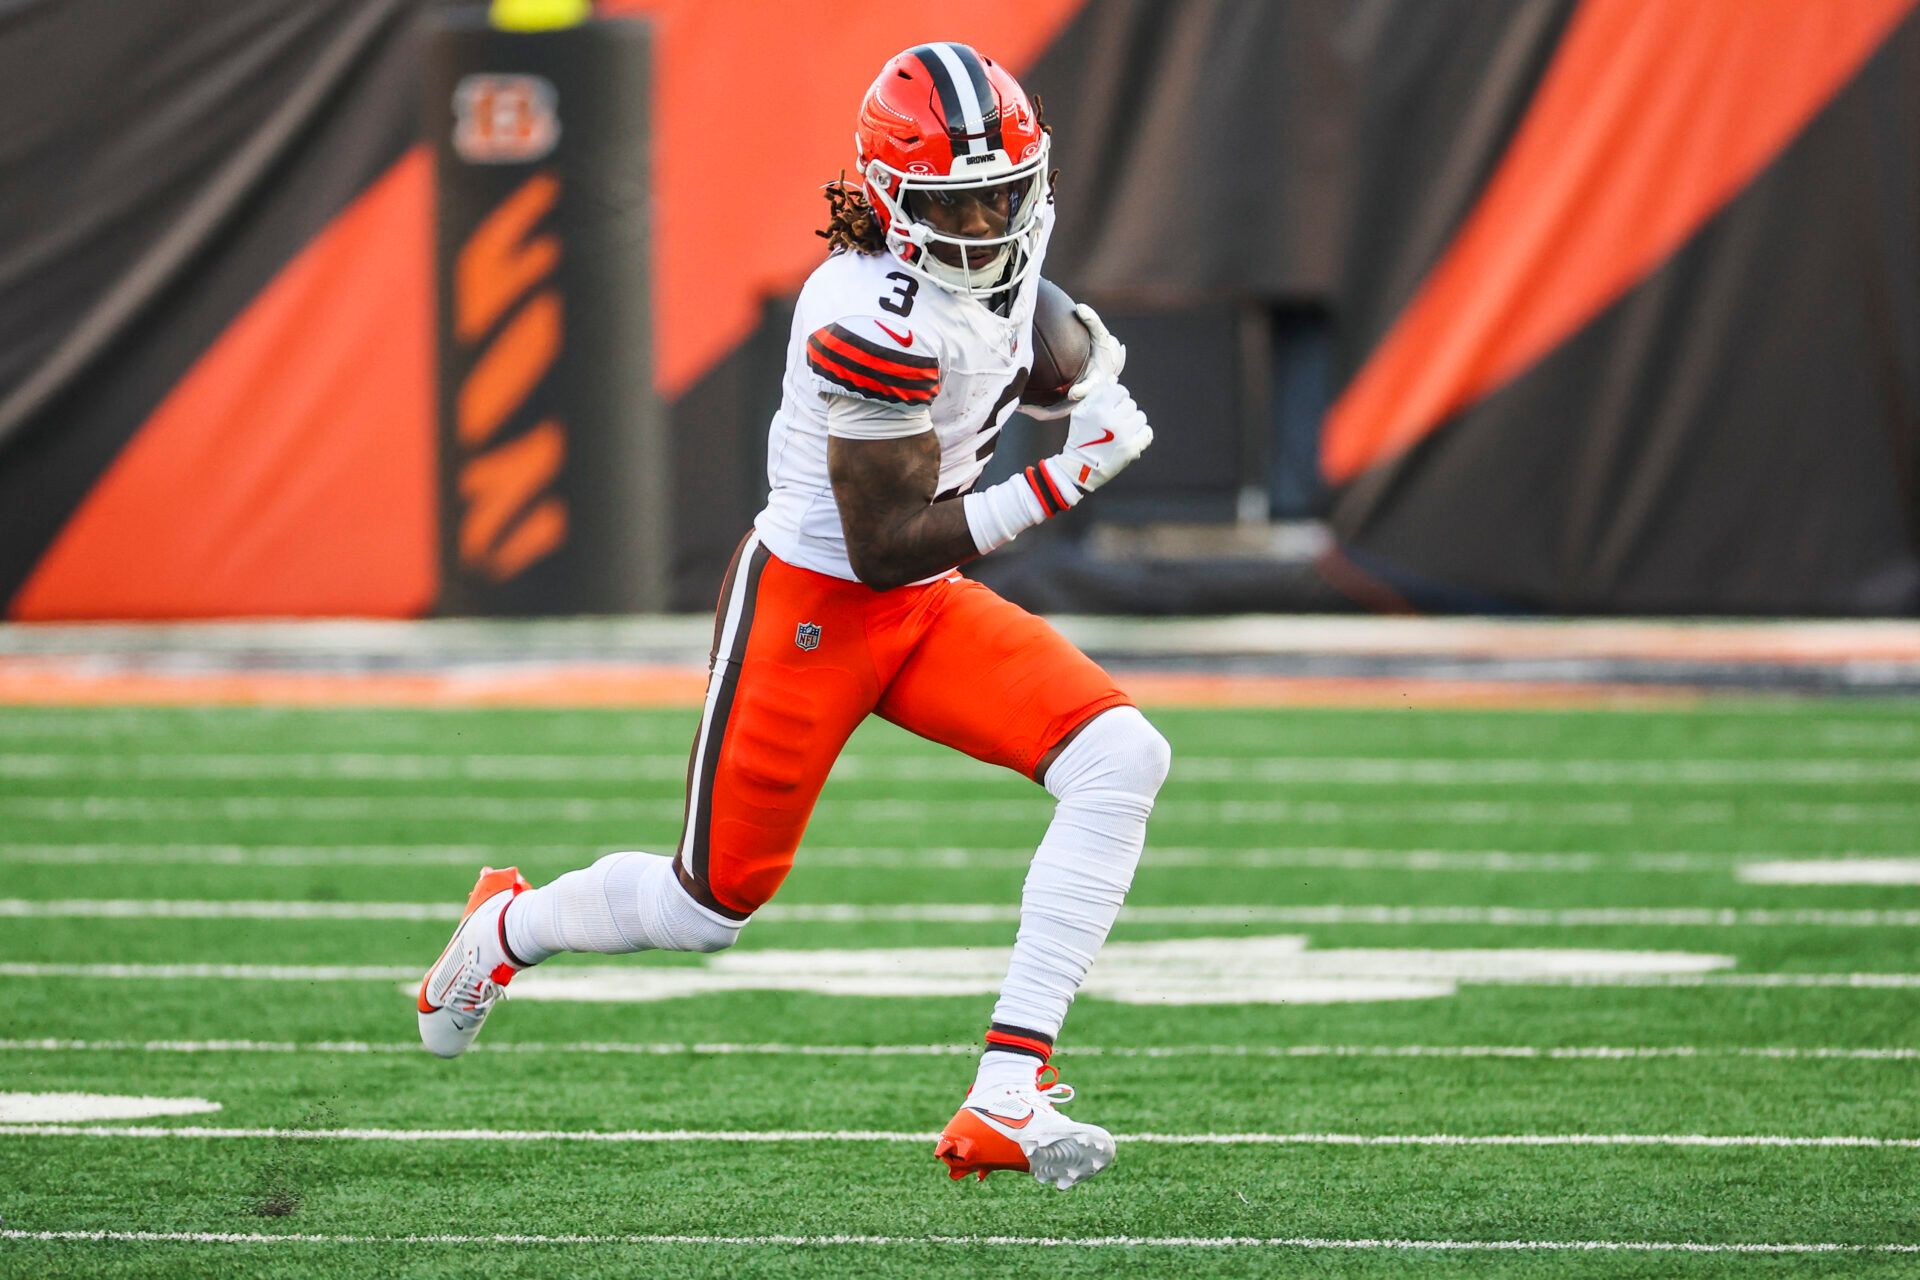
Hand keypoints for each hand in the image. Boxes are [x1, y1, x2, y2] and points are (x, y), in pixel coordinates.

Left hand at [1023, 303, 1126, 419]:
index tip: (1074, 393)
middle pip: (1063, 409)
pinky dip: (1033, 406)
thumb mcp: (1101, 335)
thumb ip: (1092, 321)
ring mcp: (1071, 404)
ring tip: (1012, 405)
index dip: (1083, 391)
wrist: (1106, 368)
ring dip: (1033, 411)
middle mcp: (1082, 397)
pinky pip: (1046, 408)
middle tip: (1023, 406)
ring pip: (1051, 412)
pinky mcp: (1062, 405)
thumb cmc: (1103, 351)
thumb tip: (1080, 307)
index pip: (1090, 388)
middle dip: (1043, 411)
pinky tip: (1015, 399)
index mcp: (1096, 381)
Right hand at [1048, 380, 1152, 495]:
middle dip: (1124, 411)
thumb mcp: (1081, 413)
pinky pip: (1147, 432)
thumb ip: (1097, 393)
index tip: (1112, 407)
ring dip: (1133, 422)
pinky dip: (1141, 434)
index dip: (1117, 397)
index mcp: (1098, 410)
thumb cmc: (1080, 437)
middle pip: (1131, 404)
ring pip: (1141, 416)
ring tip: (1122, 431)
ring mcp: (1123, 436)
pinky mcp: (1132, 449)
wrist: (1081, 469)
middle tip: (1115, 423)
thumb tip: (1114, 378)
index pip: (1120, 390)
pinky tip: (1131, 438)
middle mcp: (1112, 421)